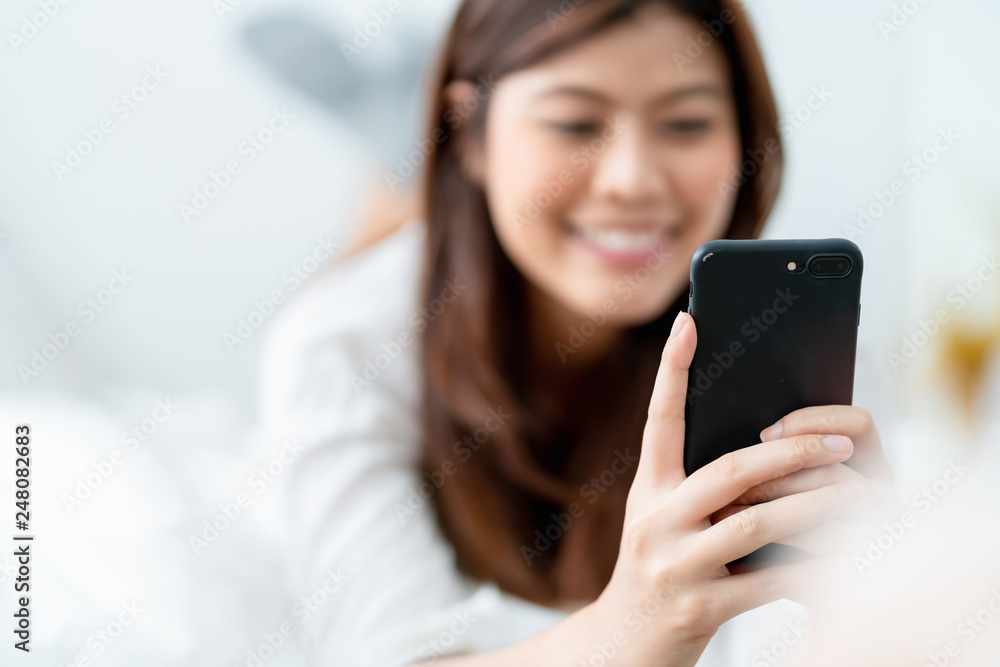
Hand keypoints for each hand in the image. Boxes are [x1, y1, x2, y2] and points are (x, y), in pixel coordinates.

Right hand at [588, 313, 869, 665]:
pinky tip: (837, 559)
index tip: (688, 322)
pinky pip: (769, 581)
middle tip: (841, 439)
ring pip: (758, 524)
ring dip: (815, 506)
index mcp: (648, 490)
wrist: (626, 643)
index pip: (660, 420)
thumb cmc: (661, 567)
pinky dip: (809, 568)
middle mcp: (655, 520)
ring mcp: (675, 564)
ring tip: (854, 494)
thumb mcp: (665, 519)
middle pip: (731, 470)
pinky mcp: (699, 608)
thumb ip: (703, 487)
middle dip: (792, 450)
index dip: (671, 370)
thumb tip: (774, 448)